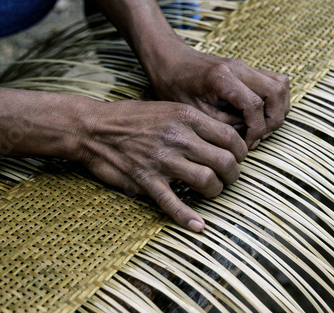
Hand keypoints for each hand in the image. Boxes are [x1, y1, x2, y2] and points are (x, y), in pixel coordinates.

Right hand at [76, 100, 247, 231]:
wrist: (93, 128)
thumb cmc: (131, 117)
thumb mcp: (166, 108)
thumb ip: (193, 121)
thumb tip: (221, 137)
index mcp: (185, 116)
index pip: (230, 137)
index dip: (240, 152)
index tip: (236, 158)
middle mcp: (177, 137)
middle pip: (224, 160)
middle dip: (233, 174)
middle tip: (228, 177)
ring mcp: (162, 160)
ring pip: (206, 181)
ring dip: (215, 191)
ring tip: (212, 191)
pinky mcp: (146, 180)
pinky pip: (172, 203)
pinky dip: (186, 217)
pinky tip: (197, 226)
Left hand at [144, 37, 290, 148]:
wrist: (168, 60)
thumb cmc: (173, 85)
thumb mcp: (192, 112)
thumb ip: (221, 124)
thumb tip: (244, 138)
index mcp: (222, 78)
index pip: (255, 105)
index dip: (256, 130)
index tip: (246, 144)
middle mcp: (239, 67)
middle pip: (277, 91)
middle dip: (273, 120)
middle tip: (256, 137)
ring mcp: (245, 66)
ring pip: (281, 85)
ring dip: (278, 109)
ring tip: (260, 127)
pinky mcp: (247, 69)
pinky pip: (274, 82)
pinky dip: (274, 101)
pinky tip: (258, 116)